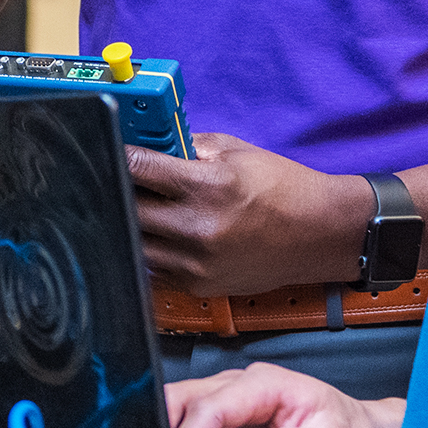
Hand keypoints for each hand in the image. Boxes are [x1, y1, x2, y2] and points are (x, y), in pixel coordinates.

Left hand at [127, 132, 372, 293]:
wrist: (318, 234)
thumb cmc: (282, 188)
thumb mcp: (237, 152)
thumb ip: (189, 148)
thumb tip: (151, 141)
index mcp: (208, 186)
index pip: (137, 167)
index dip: (118, 156)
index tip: (109, 150)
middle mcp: (198, 228)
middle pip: (128, 209)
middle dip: (121, 190)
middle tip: (123, 180)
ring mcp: (196, 263)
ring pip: (135, 242)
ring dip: (133, 223)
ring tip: (145, 208)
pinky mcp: (198, 285)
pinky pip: (155, 267)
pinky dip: (153, 249)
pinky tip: (165, 234)